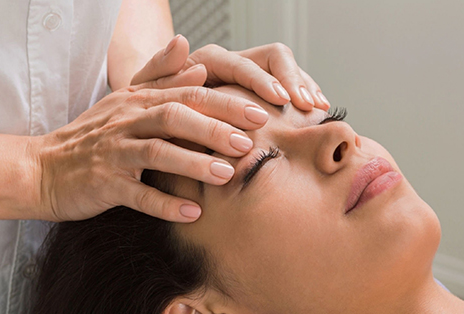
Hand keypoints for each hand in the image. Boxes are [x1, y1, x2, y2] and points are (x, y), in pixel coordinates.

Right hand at [32, 85, 269, 222]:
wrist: (43, 168)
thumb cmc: (92, 136)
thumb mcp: (123, 100)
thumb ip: (159, 75)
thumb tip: (193, 53)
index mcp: (138, 101)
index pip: (187, 95)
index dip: (225, 103)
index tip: (260, 113)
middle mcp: (127, 122)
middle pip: (174, 118)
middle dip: (214, 129)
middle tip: (250, 144)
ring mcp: (113, 153)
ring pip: (156, 152)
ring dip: (193, 164)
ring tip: (227, 175)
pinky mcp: (102, 184)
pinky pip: (136, 195)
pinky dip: (164, 205)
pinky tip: (192, 214)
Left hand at [131, 35, 330, 111]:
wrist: (152, 121)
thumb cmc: (148, 109)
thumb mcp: (144, 91)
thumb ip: (160, 68)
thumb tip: (181, 41)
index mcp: (208, 60)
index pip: (244, 62)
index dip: (264, 80)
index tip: (280, 100)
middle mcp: (232, 64)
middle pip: (274, 58)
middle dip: (294, 80)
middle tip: (307, 105)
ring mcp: (247, 80)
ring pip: (286, 72)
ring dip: (305, 87)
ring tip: (319, 109)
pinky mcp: (256, 96)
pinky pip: (287, 90)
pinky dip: (302, 98)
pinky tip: (314, 113)